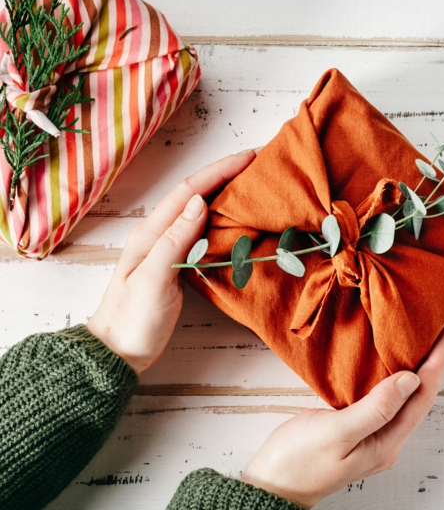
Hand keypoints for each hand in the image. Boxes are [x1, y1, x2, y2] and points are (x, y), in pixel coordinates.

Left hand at [87, 150, 256, 374]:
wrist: (119, 350)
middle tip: (258, 165)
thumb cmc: (132, 319)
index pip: (189, 192)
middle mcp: (160, 234)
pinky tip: (238, 221)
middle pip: (196, 195)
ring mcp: (169, 248)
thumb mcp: (152, 280)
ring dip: (226, 195)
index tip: (249, 158)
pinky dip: (223, 220)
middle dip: (226, 175)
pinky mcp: (178, 264)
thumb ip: (174, 240)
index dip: (219, 171)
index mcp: (151, 233)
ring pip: (201, 212)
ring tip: (254, 186)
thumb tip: (199, 203)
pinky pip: (204, 233)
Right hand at [241, 326, 443, 508]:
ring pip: (401, 399)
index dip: (436, 365)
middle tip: (437, 331)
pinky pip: (382, 400)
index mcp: (386, 444)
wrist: (272, 486)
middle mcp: (385, 441)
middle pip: (418, 399)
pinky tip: (386, 365)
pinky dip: (390, 378)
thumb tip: (411, 380)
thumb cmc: (299, 461)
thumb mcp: (337, 433)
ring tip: (419, 342)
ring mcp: (371, 437)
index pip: (422, 399)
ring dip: (414, 370)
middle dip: (431, 365)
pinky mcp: (356, 430)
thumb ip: (375, 408)